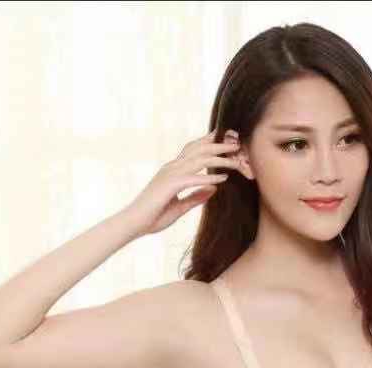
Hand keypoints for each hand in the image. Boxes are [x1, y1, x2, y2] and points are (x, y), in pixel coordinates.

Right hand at [124, 128, 241, 237]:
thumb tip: (213, 190)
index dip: (210, 143)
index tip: (227, 140)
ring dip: (220, 159)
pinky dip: (210, 177)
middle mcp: (172, 168)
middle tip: (238, 143)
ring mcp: (170, 174)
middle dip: (220, 145)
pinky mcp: (170, 185)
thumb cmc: (153, 217)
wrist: (133, 223)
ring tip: (236, 160)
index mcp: (173, 170)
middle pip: (199, 150)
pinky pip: (194, 178)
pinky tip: (224, 178)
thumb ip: (196, 197)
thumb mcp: (180, 207)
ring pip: (200, 160)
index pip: (194, 150)